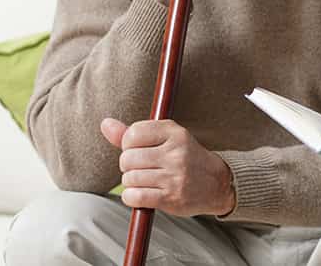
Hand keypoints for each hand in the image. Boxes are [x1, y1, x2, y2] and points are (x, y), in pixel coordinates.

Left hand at [100, 117, 235, 216]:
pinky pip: (134, 196)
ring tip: (145, 181)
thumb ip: (133, 134)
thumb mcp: (166, 139)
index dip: (128, 145)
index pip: (133, 134)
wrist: (216, 183)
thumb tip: (105, 124)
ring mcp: (174, 175)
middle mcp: (176, 152)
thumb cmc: (184, 158)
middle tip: (141, 168)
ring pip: (129, 178)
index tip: (138, 150)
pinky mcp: (171, 197)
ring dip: (131, 183)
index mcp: (174, 132)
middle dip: (128, 166)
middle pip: (128, 158)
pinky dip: (132, 197)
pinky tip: (142, 194)